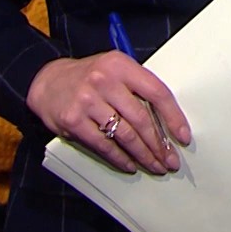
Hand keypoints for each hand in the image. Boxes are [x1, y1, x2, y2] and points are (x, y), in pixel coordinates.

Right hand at [26, 52, 189, 175]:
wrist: (47, 81)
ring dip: (144, 155)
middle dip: (160, 144)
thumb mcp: (115, 69)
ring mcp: (87, 101)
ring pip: (125, 135)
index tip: (183, 137)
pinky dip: (120, 158)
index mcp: (121, 65)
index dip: (173, 117)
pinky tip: (131, 165)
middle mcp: (105, 81)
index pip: (156, 92)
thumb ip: (138, 86)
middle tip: (171, 160)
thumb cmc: (90, 77)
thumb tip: (167, 120)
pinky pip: (104, 145)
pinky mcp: (73, 121)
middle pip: (141, 118)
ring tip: (156, 166)